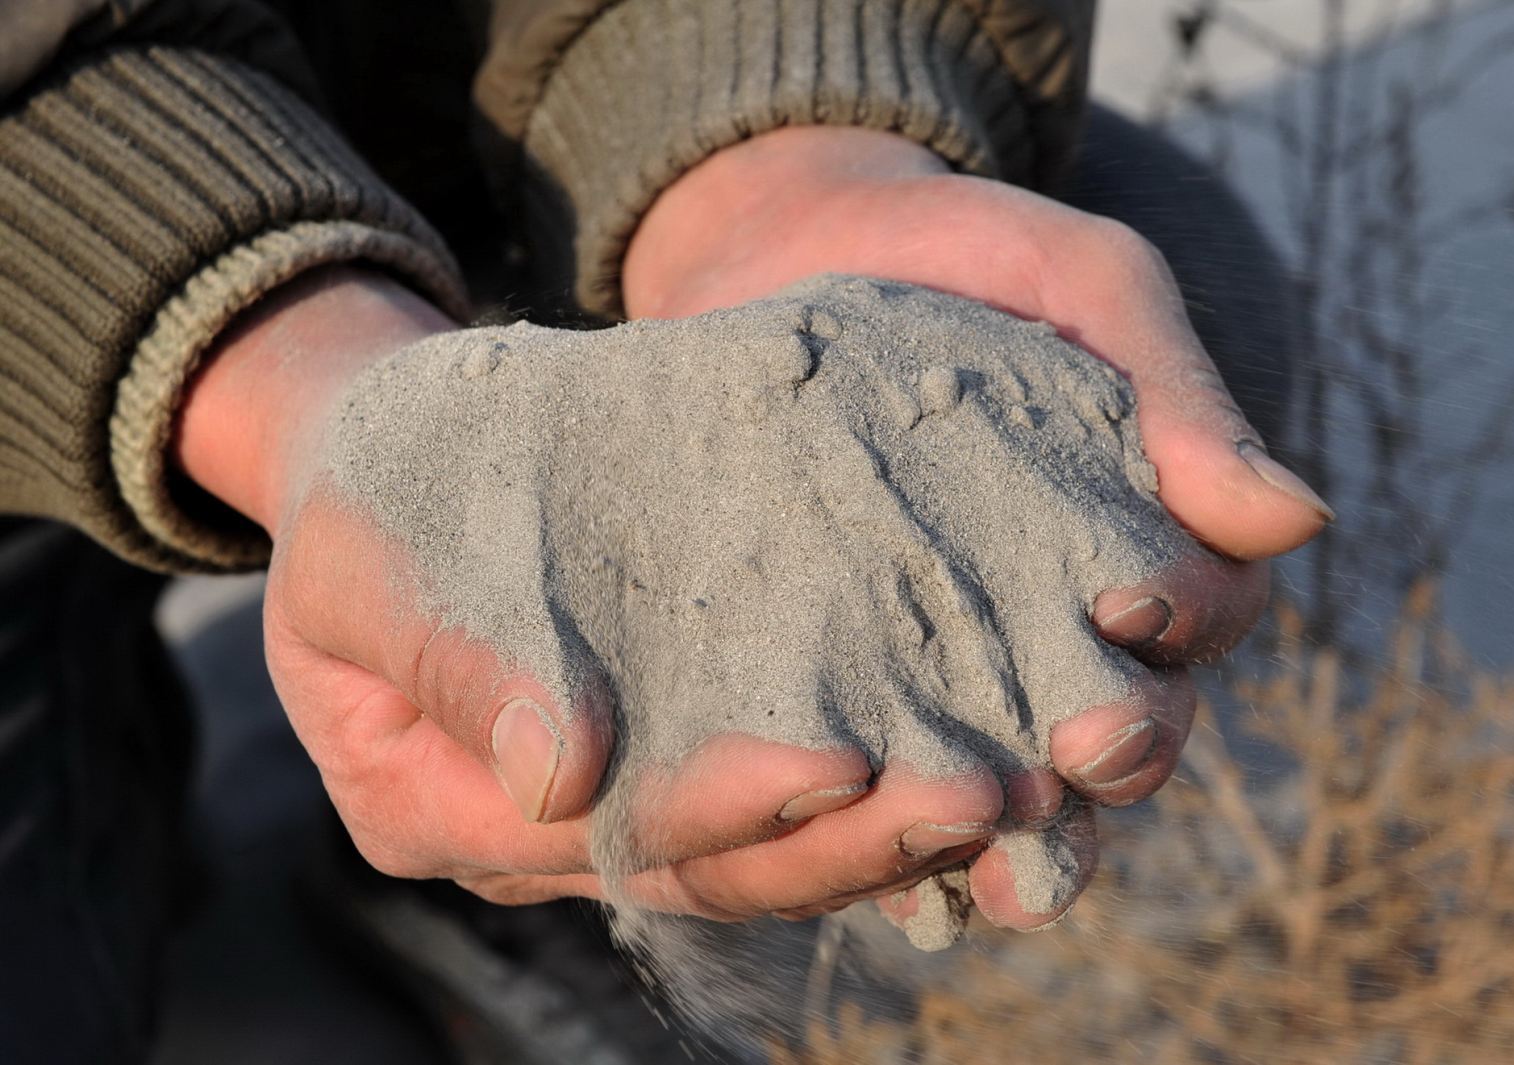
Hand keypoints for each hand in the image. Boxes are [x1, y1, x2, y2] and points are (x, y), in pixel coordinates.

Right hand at [173, 267, 1007, 922]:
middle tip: (978, 794)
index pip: (603, 839)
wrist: (409, 444)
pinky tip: (983, 721)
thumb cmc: (371, 487)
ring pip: (777, 840)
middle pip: (717, 866)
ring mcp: (629, 791)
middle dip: (850, 841)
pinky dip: (890, 754)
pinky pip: (802, 772)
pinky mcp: (696, 733)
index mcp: (445, 810)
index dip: (721, 813)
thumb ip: (454, 661)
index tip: (833, 767)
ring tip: (1017, 775)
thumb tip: (563, 776)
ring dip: (898, 816)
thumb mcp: (371, 557)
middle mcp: (550, 832)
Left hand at [623, 127, 1333, 926]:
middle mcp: (1057, 619)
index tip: (1131, 615)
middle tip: (1078, 760)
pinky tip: (864, 848)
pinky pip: (884, 766)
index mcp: (1137, 538)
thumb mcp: (1086, 286)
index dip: (1186, 629)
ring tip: (983, 863)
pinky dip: (887, 822)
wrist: (794, 240)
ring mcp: (947, 654)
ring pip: (1011, 774)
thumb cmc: (970, 256)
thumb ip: (1177, 390)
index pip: (1204, 616)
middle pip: (1122, 725)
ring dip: (1013, 829)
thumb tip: (1299, 522)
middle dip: (1114, 754)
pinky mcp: (844, 669)